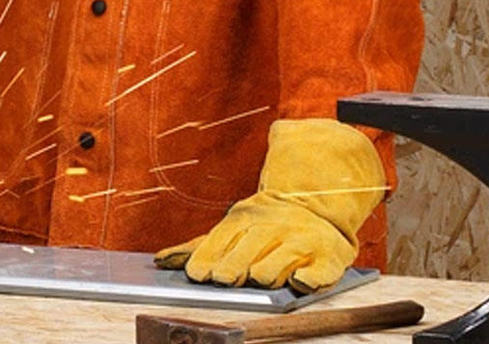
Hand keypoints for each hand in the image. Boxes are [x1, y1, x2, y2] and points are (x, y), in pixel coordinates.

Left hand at [154, 118, 385, 290]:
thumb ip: (199, 246)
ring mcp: (300, 243)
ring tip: (260, 278)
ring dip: (266, 274)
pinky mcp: (328, 259)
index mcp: (245, 220)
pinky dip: (307, 279)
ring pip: (276, 264)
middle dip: (233, 267)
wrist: (317, 207)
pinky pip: (316, 275)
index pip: (222, 240)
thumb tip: (160, 260)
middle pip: (246, 253)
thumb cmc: (265, 227)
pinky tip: (297, 281)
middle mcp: (271, 229)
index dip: (208, 258)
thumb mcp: (232, 227)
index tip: (198, 275)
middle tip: (225, 278)